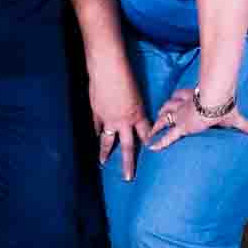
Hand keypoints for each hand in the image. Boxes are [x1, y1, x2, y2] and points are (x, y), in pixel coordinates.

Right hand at [88, 54, 150, 179]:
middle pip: (128, 147)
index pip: (145, 134)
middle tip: (128, 178)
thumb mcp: (136, 93)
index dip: (149, 143)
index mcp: (137, 114)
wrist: (107, 69)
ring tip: (103, 164)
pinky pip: (97, 126)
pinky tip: (96, 137)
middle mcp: (124, 121)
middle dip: (128, 163)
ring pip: (107, 141)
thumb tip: (132, 112)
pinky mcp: (97, 113)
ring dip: (105, 153)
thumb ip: (134, 106)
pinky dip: (97, 132)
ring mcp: (108, 119)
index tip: (151, 153)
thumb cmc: (126, 76)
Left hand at [146, 83, 247, 149]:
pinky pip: (167, 136)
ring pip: (165, 116)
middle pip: (171, 103)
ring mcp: (181, 115)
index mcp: (196, 98)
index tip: (176, 98)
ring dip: (159, 122)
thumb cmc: (224, 106)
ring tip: (153, 128)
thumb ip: (244, 124)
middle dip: (166, 108)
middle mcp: (186, 104)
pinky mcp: (180, 127)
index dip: (179, 97)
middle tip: (160, 112)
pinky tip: (151, 147)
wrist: (216, 104)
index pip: (183, 95)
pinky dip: (159, 141)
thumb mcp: (234, 116)